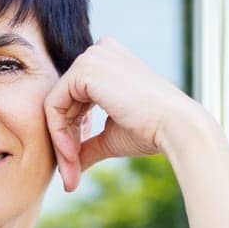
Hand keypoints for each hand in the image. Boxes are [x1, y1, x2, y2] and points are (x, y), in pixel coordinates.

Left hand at [43, 36, 206, 192]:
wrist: (175, 126)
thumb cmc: (150, 130)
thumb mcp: (111, 137)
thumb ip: (87, 145)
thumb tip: (69, 168)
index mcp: (107, 62)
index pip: (73, 99)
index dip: (72, 133)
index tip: (76, 161)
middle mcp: (98, 52)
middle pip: (62, 102)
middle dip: (64, 141)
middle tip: (71, 174)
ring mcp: (91, 57)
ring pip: (54, 105)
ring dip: (60, 142)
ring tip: (72, 170)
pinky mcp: (84, 69)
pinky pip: (53, 105)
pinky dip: (58, 134)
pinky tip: (73, 155)